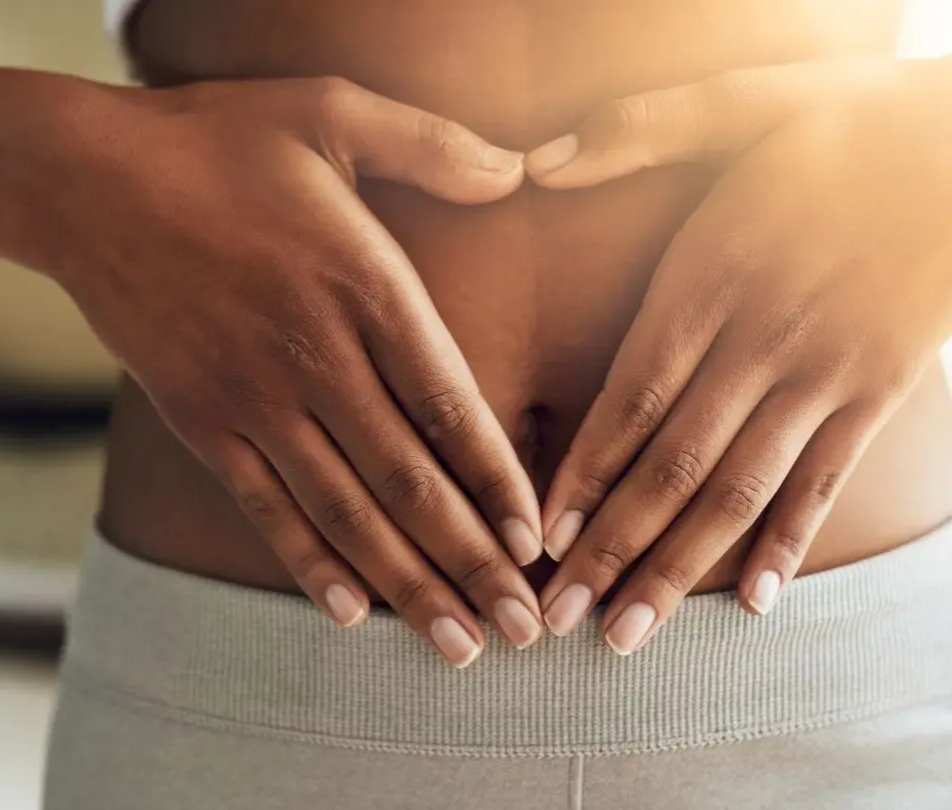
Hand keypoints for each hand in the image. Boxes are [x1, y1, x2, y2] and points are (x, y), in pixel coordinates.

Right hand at [28, 75, 544, 665]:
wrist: (86, 176)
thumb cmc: (217, 142)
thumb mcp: (331, 114)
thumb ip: (433, 145)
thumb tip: (519, 166)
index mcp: (363, 286)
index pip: (450, 406)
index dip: (499, 481)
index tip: (538, 542)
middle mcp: (315, 357)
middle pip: (410, 482)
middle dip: (472, 563)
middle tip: (522, 630)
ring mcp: (255, 399)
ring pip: (346, 513)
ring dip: (407, 586)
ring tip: (458, 646)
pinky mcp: (204, 422)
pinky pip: (265, 509)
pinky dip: (310, 564)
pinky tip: (350, 615)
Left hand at [525, 56, 951, 651]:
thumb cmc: (854, 121)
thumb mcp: (743, 101)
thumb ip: (638, 128)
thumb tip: (541, 162)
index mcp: (714, 274)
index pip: (630, 397)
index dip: (580, 473)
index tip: (539, 539)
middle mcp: (764, 339)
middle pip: (671, 465)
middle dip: (609, 548)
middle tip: (559, 619)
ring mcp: (828, 374)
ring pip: (738, 491)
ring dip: (679, 569)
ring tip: (629, 636)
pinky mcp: (881, 391)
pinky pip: (825, 483)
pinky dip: (787, 543)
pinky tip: (753, 604)